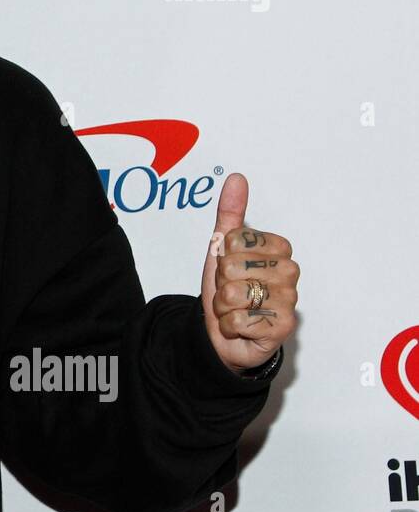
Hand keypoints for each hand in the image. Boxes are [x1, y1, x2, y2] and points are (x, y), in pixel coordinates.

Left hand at [200, 172, 299, 372]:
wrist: (225, 333)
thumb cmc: (229, 288)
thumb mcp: (222, 248)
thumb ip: (230, 213)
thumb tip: (236, 178)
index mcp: (279, 249)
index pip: (236, 239)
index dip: (223, 254)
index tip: (231, 266)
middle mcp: (289, 273)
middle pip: (233, 265)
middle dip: (222, 281)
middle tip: (232, 290)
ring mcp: (289, 301)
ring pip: (234, 293)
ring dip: (224, 305)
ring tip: (236, 308)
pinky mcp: (283, 327)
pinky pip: (239, 319)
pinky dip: (230, 325)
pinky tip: (242, 326)